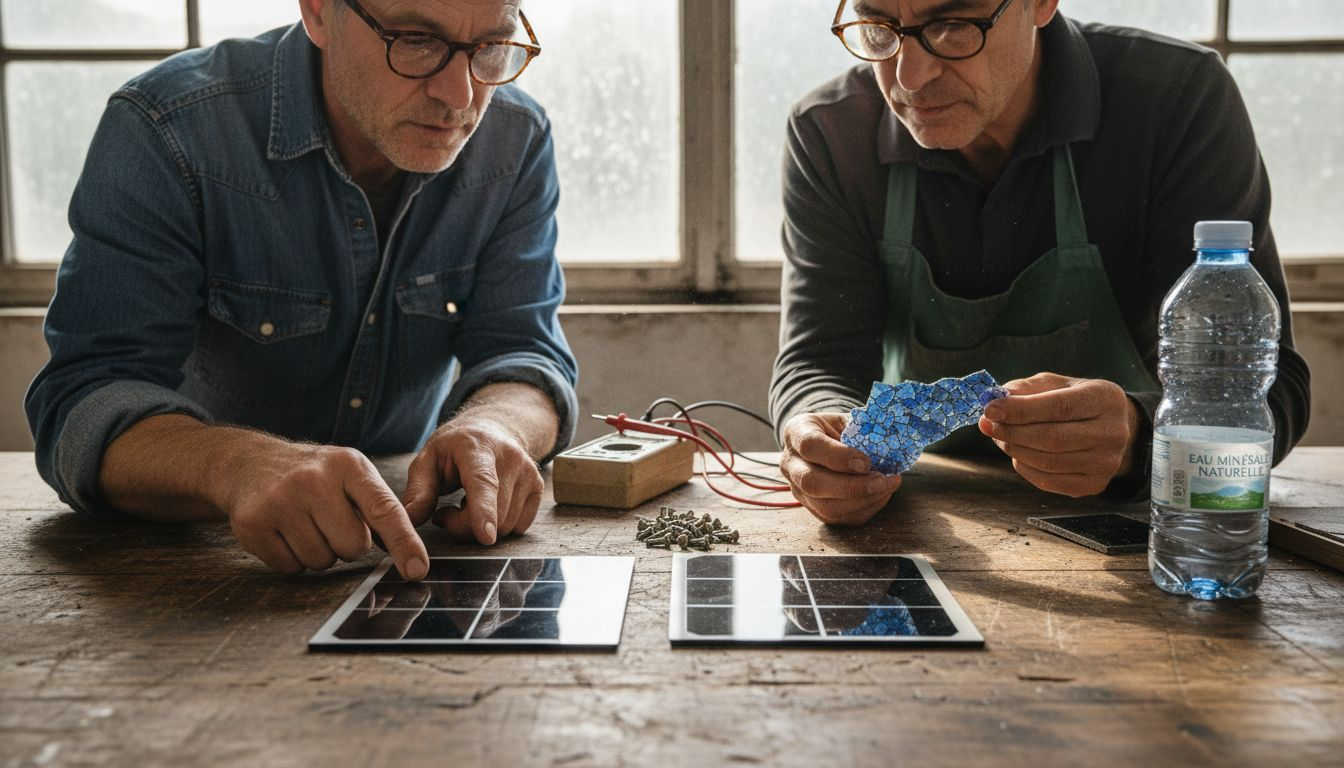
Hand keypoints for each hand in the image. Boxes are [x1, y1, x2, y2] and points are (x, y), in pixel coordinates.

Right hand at [224, 441, 428, 578]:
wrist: (249, 463)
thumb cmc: (314, 476)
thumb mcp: (350, 475)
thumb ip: (380, 509)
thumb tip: (410, 556)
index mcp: (349, 466)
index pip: (384, 509)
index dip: (405, 543)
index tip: (418, 570)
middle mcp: (314, 480)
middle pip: (353, 547)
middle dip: (348, 545)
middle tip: (330, 522)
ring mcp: (281, 501)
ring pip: (322, 562)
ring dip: (319, 553)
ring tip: (304, 523)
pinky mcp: (254, 524)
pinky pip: (291, 568)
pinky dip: (292, 559)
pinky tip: (283, 532)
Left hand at [402, 420, 542, 544]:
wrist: (490, 429)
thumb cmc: (454, 448)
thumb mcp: (427, 460)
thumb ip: (419, 491)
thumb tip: (411, 520)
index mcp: (478, 448)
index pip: (483, 482)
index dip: (483, 511)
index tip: (486, 536)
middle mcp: (510, 457)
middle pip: (494, 514)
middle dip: (465, 526)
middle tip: (446, 514)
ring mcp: (528, 472)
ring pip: (507, 525)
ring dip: (481, 527)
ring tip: (467, 505)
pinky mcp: (538, 486)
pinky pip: (519, 526)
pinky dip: (500, 525)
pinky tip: (488, 506)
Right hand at [779, 412, 901, 524]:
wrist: (829, 443)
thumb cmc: (841, 429)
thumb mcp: (848, 420)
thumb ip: (863, 430)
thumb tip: (890, 442)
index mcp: (796, 433)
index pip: (810, 446)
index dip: (838, 456)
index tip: (865, 462)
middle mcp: (790, 464)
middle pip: (812, 482)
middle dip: (852, 487)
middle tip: (881, 481)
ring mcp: (799, 490)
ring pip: (826, 507)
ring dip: (862, 501)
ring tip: (887, 487)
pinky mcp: (814, 509)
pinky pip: (839, 518)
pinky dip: (865, 509)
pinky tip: (881, 495)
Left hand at [978, 372, 1138, 497]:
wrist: (1109, 428)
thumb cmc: (1075, 401)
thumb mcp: (1055, 384)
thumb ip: (1027, 388)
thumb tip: (995, 400)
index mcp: (1105, 399)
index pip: (1059, 407)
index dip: (1020, 410)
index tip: (990, 409)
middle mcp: (1113, 433)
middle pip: (1052, 438)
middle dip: (1012, 432)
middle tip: (987, 425)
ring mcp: (1106, 463)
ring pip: (1047, 462)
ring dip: (1014, 450)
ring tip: (1000, 437)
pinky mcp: (1094, 484)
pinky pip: (1048, 481)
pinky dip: (1024, 467)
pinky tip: (1018, 454)